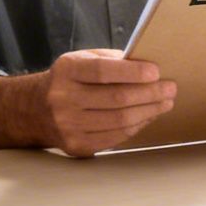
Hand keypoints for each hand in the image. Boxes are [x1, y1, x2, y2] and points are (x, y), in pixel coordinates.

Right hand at [42, 50, 174, 157]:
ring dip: (149, 111)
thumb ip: (112, 60)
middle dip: (150, 94)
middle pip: (117, 98)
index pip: (103, 71)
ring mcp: (68, 125)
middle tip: (170, 89)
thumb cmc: (69, 80)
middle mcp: (63, 99)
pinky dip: (137, 127)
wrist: (35, 109)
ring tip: (165, 103)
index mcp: (66, 71)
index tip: (156, 72)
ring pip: (119, 121)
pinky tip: (148, 117)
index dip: (133, 72)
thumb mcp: (82, 59)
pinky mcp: (76, 145)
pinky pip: (115, 137)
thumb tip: (148, 67)